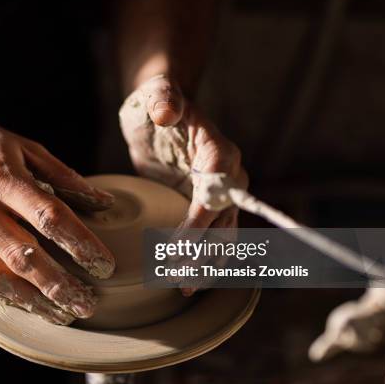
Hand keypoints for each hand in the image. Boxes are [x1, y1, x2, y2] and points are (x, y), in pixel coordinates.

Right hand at [0, 108, 115, 324]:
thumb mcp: (22, 146)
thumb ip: (64, 176)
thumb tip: (104, 202)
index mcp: (2, 176)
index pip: (49, 216)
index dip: (80, 243)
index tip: (104, 265)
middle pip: (23, 256)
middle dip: (59, 285)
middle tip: (88, 305)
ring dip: (33, 300)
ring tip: (62, 314)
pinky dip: (5, 292)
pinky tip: (29, 302)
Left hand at [119, 75, 247, 292]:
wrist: (160, 107)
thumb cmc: (159, 98)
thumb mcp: (157, 95)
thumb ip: (163, 100)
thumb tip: (166, 112)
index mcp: (219, 152)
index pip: (215, 192)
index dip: (200, 220)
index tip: (179, 246)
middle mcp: (226, 175)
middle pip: (224, 220)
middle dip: (204, 252)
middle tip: (181, 279)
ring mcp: (216, 192)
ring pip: (221, 234)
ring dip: (206, 262)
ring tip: (185, 288)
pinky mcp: (202, 202)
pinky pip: (209, 234)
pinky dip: (200, 256)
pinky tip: (187, 277)